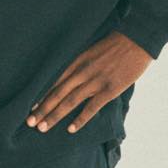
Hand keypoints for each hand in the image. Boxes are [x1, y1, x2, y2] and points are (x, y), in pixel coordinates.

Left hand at [27, 32, 152, 134]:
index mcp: (78, 60)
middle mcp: (82, 71)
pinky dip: (80, 119)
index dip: (41, 94)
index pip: (54, 81)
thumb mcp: (93, 49)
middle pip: (57, 93)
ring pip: (70, 101)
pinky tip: (70, 129)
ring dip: (55, 115)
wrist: (138, 38)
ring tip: (42, 128)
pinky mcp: (109, 89)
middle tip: (29, 122)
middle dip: (42, 108)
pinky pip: (92, 107)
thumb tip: (72, 76)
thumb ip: (82, 63)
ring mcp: (95, 81)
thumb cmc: (116, 43)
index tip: (30, 106)